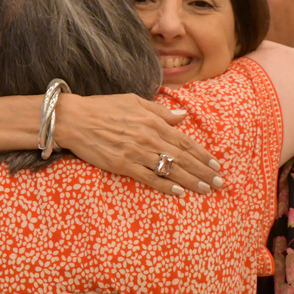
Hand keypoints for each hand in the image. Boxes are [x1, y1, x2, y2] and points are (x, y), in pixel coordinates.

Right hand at [54, 94, 223, 196]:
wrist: (74, 119)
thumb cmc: (103, 108)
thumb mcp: (134, 101)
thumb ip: (160, 111)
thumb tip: (182, 116)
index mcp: (152, 121)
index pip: (184, 140)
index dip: (202, 154)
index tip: (215, 165)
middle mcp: (148, 137)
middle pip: (182, 157)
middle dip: (203, 171)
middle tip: (219, 183)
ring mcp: (136, 152)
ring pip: (170, 169)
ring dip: (190, 181)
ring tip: (206, 190)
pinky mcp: (122, 164)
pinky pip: (148, 177)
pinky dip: (164, 185)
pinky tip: (178, 192)